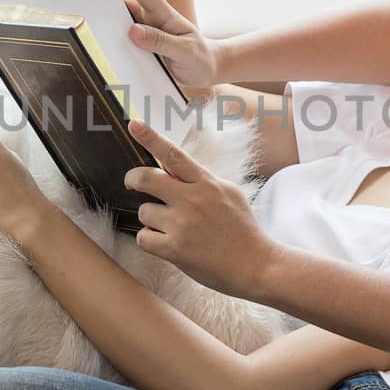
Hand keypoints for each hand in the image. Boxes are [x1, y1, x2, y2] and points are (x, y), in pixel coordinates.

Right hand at [110, 0, 222, 91]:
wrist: (207, 72)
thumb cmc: (199, 57)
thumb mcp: (184, 51)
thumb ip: (161, 42)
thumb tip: (133, 32)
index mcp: (164, 15)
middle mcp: (153, 22)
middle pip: (126, 5)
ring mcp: (147, 34)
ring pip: (123, 24)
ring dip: (109, 23)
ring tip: (90, 24)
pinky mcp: (143, 48)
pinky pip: (125, 42)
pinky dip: (114, 42)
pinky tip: (102, 47)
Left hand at [122, 119, 278, 300]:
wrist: (257, 265)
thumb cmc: (243, 229)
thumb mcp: (228, 194)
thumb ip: (200, 180)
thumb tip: (171, 165)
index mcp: (207, 183)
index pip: (174, 154)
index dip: (151, 138)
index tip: (133, 124)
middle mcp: (192, 200)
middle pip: (146, 178)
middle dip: (133, 179)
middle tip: (132, 183)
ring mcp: (182, 224)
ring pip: (143, 211)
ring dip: (150, 219)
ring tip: (169, 228)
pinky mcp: (175, 249)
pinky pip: (143, 238)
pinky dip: (150, 241)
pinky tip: (166, 244)